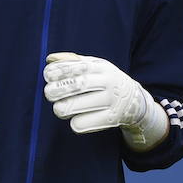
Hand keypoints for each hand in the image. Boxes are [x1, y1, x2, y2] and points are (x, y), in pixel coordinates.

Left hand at [43, 52, 168, 148]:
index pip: (79, 66)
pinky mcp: (112, 118)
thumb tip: (50, 59)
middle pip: (79, 84)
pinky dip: (76, 123)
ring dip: (63, 108)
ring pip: (79, 105)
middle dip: (58, 89)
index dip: (60, 70)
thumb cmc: (106, 82)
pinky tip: (75, 120)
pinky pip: (86, 123)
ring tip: (59, 108)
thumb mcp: (95, 67)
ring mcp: (112, 101)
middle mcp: (109, 82)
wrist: (135, 101)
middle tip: (49, 93)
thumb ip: (73, 62)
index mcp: (102, 67)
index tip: (48, 75)